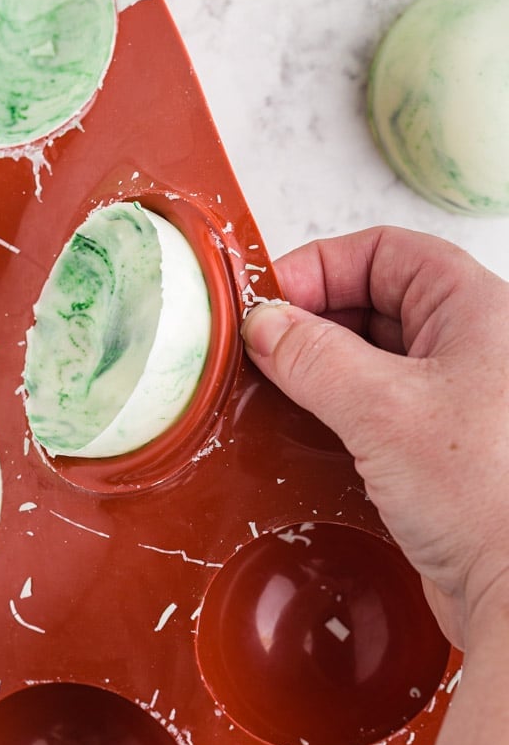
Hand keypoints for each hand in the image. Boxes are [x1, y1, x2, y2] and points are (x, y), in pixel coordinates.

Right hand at [242, 226, 508, 649]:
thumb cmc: (485, 491)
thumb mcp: (382, 407)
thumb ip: (313, 356)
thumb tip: (265, 324)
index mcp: (475, 310)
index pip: (386, 253)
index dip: (321, 265)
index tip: (268, 300)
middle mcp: (469, 346)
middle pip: (375, 300)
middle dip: (313, 318)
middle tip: (260, 346)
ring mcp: (454, 399)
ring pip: (372, 357)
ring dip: (318, 365)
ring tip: (271, 385)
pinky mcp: (436, 448)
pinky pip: (375, 407)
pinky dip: (334, 408)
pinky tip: (299, 426)